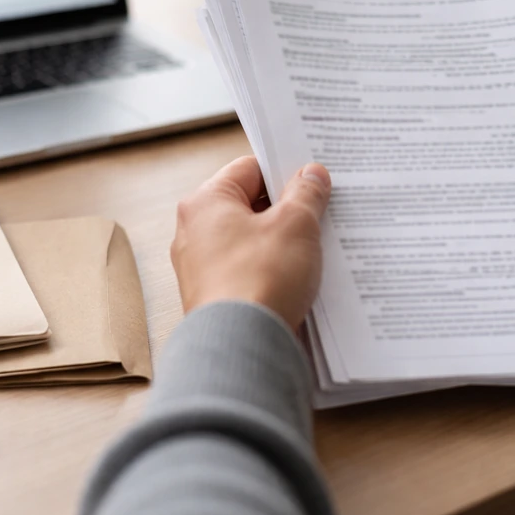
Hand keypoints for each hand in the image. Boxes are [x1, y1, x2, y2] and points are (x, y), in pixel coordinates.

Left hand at [171, 156, 331, 329]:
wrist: (242, 345)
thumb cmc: (259, 279)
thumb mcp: (295, 224)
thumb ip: (305, 194)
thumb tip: (311, 175)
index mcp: (204, 202)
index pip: (248, 169)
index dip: (283, 171)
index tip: (312, 179)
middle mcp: (194, 232)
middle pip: (248, 206)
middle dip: (286, 209)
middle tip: (320, 212)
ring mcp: (201, 267)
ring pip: (249, 241)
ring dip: (281, 242)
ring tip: (315, 247)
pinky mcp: (214, 296)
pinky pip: (247, 272)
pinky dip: (271, 271)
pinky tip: (299, 278)